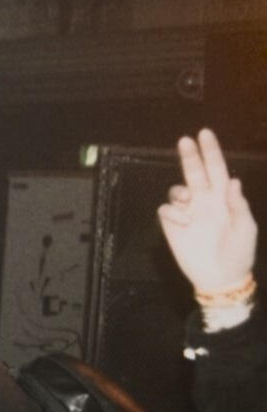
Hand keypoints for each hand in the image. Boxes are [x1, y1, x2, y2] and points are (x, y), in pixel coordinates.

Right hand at [158, 128, 256, 294]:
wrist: (220, 277)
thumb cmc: (239, 252)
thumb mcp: (246, 228)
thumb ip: (238, 204)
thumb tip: (233, 180)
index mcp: (224, 198)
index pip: (217, 169)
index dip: (211, 151)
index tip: (204, 134)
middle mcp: (204, 201)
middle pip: (194, 172)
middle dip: (190, 156)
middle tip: (185, 141)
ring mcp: (187, 213)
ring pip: (176, 190)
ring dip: (180, 192)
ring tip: (188, 203)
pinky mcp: (172, 226)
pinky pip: (165, 210)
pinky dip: (172, 213)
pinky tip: (183, 224)